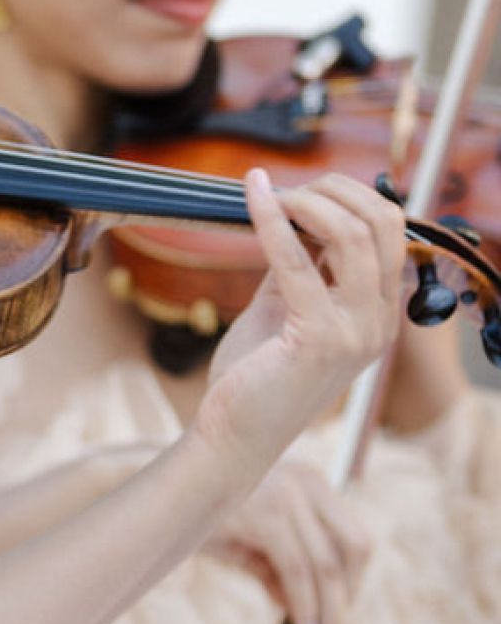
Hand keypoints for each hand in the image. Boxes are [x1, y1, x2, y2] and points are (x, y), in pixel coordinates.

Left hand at [193, 170, 405, 486]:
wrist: (234, 436)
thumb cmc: (254, 377)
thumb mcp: (284, 309)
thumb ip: (301, 265)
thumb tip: (296, 212)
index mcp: (377, 314)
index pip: (389, 232)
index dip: (350, 198)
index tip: (304, 189)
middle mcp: (378, 322)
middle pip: (382, 223)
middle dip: (335, 190)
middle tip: (289, 186)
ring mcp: (356, 331)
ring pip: (352, 234)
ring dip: (307, 201)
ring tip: (270, 191)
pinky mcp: (320, 338)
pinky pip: (298, 261)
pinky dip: (272, 221)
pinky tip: (251, 198)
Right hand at [203, 457, 373, 623]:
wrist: (157, 496)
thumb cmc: (201, 519)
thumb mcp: (250, 546)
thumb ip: (279, 573)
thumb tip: (301, 612)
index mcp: (311, 483)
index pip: (353, 537)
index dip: (353, 583)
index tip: (339, 618)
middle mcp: (308, 483)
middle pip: (354, 549)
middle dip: (346, 601)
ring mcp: (290, 496)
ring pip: (327, 566)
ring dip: (329, 613)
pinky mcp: (268, 516)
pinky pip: (297, 571)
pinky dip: (304, 606)